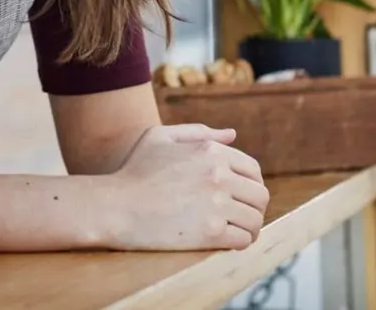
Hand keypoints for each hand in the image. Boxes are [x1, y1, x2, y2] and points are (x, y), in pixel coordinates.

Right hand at [105, 123, 269, 250]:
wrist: (115, 206)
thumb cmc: (134, 170)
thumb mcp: (160, 136)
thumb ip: (198, 131)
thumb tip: (232, 134)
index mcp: (211, 151)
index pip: (253, 170)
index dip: (251, 184)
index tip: (242, 197)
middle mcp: (218, 175)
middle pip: (260, 195)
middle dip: (254, 207)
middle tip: (241, 216)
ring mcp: (216, 204)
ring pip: (255, 219)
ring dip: (250, 228)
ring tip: (237, 232)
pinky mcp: (211, 233)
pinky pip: (243, 240)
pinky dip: (240, 243)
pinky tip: (228, 243)